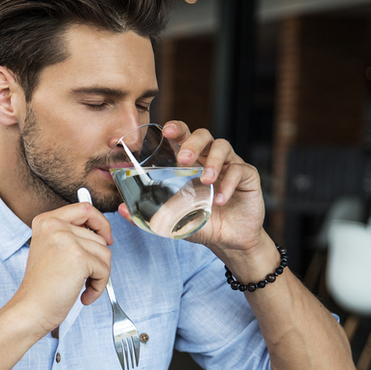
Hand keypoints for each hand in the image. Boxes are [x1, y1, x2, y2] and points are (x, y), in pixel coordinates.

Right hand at [14, 202, 112, 335]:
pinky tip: (83, 294)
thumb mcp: (49, 250)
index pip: (85, 209)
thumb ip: (70, 236)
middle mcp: (55, 226)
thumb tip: (101, 233)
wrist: (30, 309)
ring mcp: (67, 240)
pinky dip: (98, 286)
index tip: (105, 237)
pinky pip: (104, 269)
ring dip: (98, 275)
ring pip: (105, 253)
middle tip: (85, 276)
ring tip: (81, 286)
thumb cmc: (40, 287)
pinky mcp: (79, 257)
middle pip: (98, 236)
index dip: (100, 223)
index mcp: (46, 221)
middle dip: (98, 260)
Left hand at [119, 120, 268, 253]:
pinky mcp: (248, 176)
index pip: (183, 137)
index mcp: (191, 163)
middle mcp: (210, 158)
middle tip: (184, 159)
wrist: (229, 241)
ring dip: (213, 162)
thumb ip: (150, 213)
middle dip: (192, 143)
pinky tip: (220, 200)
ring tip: (205, 181)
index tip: (165, 130)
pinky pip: (240, 170)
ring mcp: (230, 165)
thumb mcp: (173, 219)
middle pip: (203, 135)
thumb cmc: (201, 223)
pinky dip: (228, 183)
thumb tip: (122, 209)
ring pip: (222, 147)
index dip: (176, 129)